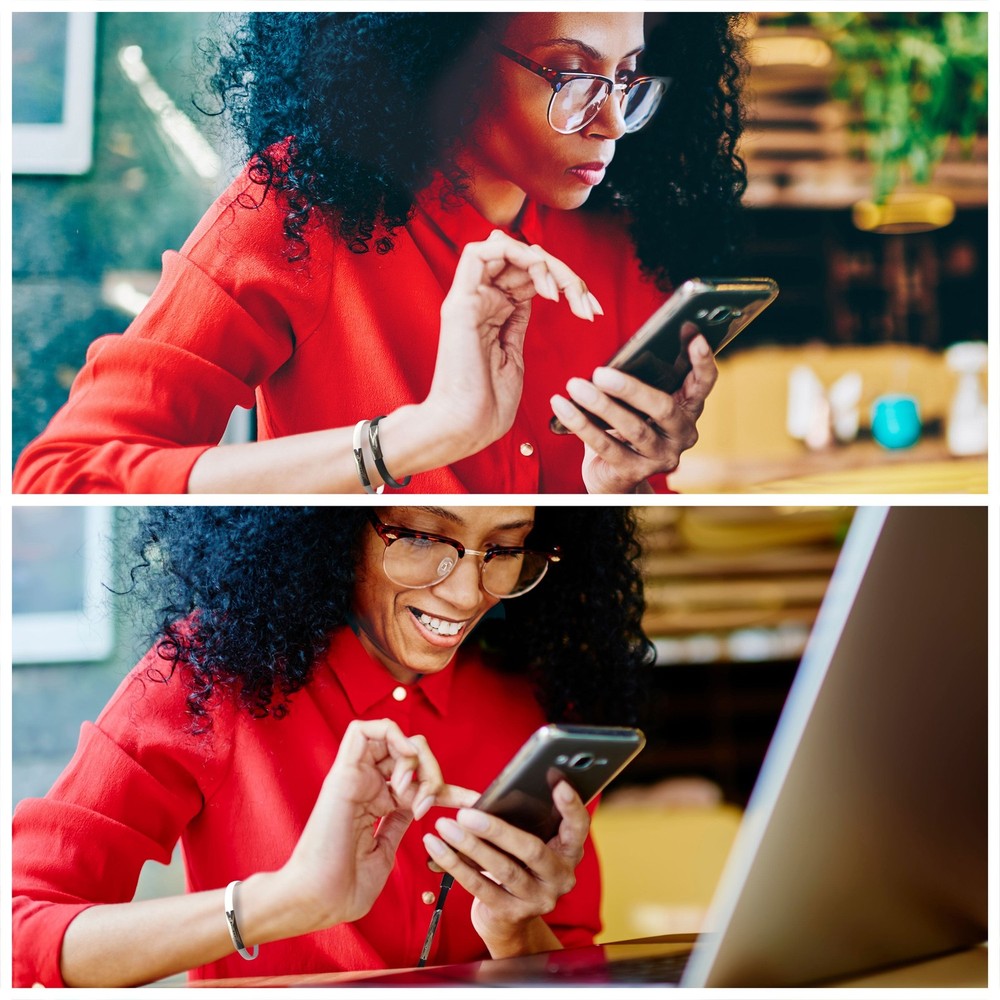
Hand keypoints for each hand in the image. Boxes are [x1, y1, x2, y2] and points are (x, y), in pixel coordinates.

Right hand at [278, 719, 478, 933]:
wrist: (317, 899)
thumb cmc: (344, 888)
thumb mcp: (384, 852)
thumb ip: (399, 822)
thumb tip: (418, 803)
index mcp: (375, 804)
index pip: (416, 781)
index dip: (448, 787)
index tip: (473, 800)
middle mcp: (366, 785)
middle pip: (409, 752)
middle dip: (432, 770)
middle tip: (430, 800)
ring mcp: (354, 777)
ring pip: (393, 737)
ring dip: (414, 756)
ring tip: (411, 790)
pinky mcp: (343, 772)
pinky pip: (363, 730)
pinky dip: (392, 735)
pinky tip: (405, 757)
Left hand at [422, 780, 589, 957]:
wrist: (508, 920)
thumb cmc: (517, 866)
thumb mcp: (528, 845)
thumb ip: (524, 823)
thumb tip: (492, 797)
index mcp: (568, 852)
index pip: (577, 827)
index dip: (571, 806)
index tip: (559, 783)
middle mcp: (560, 877)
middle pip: (532, 850)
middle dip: (497, 830)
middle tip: (466, 814)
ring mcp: (537, 899)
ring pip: (503, 869)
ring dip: (469, 846)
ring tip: (445, 826)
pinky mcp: (511, 913)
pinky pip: (479, 886)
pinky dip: (455, 864)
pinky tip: (437, 847)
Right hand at [424, 230, 601, 457]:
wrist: (464, 427)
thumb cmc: (486, 406)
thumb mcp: (513, 356)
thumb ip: (518, 323)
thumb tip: (535, 296)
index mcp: (491, 313)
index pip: (528, 276)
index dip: (565, 283)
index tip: (592, 309)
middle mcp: (479, 301)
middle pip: (523, 260)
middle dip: (563, 273)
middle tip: (585, 301)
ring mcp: (468, 299)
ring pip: (505, 248)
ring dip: (544, 262)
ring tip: (564, 293)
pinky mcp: (461, 303)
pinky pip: (480, 253)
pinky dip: (518, 256)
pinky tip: (542, 284)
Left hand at [549, 330, 717, 492]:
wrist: (614, 478)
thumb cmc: (625, 429)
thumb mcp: (637, 403)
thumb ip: (642, 379)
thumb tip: (620, 353)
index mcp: (687, 409)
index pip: (703, 383)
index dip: (701, 359)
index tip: (691, 331)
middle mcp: (682, 434)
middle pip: (663, 408)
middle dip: (631, 388)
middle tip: (600, 372)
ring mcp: (661, 456)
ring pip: (633, 428)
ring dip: (600, 405)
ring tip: (575, 386)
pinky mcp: (634, 471)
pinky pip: (605, 445)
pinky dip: (580, 423)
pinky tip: (562, 406)